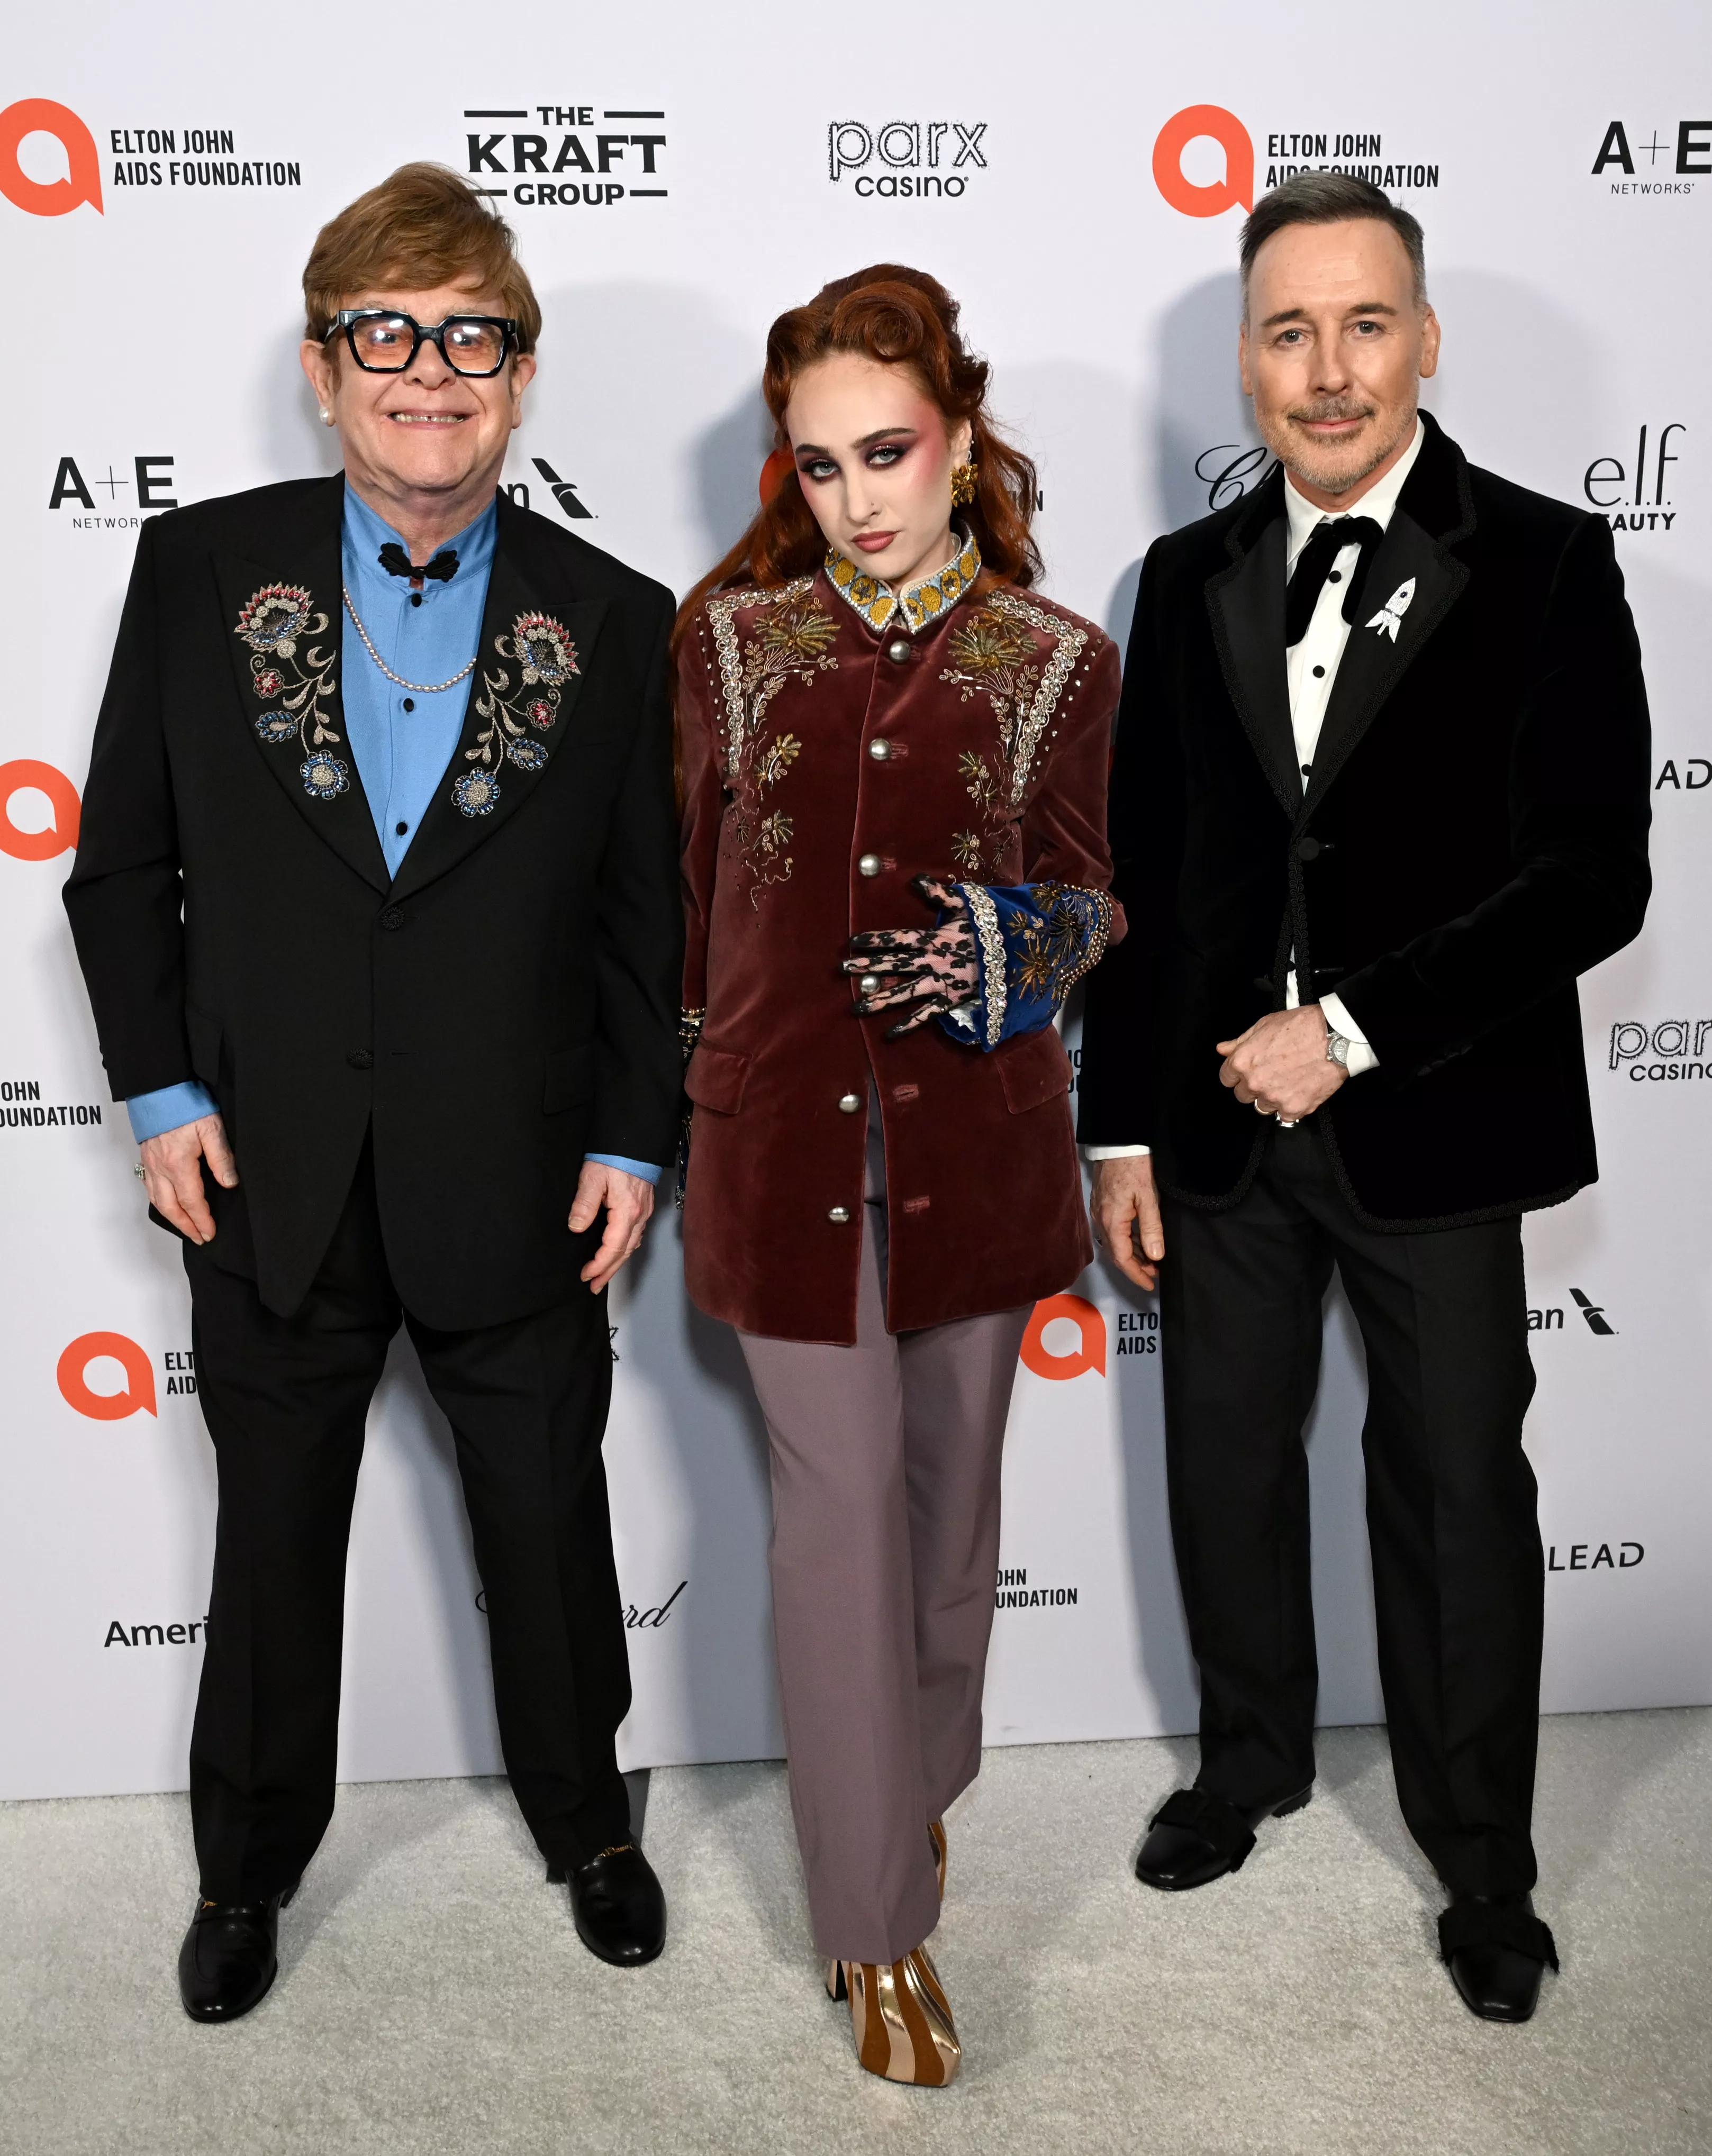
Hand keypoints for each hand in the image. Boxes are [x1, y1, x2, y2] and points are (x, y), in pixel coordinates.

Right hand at [139, 1113, 237, 1244]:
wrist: (159, 1087)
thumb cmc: (185, 1103)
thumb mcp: (212, 1128)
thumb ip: (221, 1157)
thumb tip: (229, 1182)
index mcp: (178, 1163)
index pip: (191, 1201)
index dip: (201, 1220)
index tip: (209, 1233)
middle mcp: (160, 1167)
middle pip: (170, 1207)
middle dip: (185, 1226)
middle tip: (198, 1238)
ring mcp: (150, 1162)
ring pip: (157, 1199)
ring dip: (171, 1217)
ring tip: (185, 1227)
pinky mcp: (146, 1156)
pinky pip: (149, 1186)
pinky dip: (159, 1201)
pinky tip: (167, 1203)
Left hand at [569, 1162, 654, 1292]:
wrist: (633, 1139)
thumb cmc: (614, 1155)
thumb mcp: (592, 1178)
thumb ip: (583, 1205)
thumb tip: (576, 1228)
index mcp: (627, 1211)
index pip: (613, 1247)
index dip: (599, 1264)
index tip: (586, 1274)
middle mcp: (639, 1215)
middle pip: (625, 1252)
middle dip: (609, 1271)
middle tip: (594, 1286)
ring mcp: (644, 1211)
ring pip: (632, 1245)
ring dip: (617, 1262)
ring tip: (603, 1275)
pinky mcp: (644, 1206)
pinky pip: (636, 1235)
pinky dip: (625, 1249)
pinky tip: (617, 1252)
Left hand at [845, 874, 977, 1038]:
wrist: (1019, 952)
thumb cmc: (993, 927)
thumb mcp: (967, 906)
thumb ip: (940, 894)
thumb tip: (916, 879)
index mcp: (935, 939)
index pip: (897, 939)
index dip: (875, 939)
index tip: (852, 941)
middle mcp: (933, 962)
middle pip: (894, 965)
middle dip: (867, 966)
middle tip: (842, 968)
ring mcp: (941, 983)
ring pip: (904, 993)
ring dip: (879, 1000)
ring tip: (856, 1008)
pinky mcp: (952, 1000)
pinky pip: (926, 1015)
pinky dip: (909, 1024)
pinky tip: (890, 1033)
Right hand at [1091, 1155, 1163, 1291]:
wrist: (1118, 1143)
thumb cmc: (1133, 1166)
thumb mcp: (1148, 1198)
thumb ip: (1151, 1228)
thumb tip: (1155, 1256)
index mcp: (1112, 1222)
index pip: (1123, 1259)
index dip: (1137, 1274)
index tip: (1150, 1284)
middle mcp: (1101, 1220)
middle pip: (1117, 1254)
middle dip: (1136, 1267)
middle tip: (1155, 1273)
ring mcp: (1099, 1213)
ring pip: (1115, 1243)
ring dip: (1132, 1254)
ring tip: (1151, 1259)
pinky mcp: (1101, 1205)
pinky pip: (1113, 1231)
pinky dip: (1127, 1241)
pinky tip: (1140, 1240)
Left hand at [1216, 1006, 1345, 1120]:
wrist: (1335, 1037)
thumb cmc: (1302, 1027)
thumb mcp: (1264, 1025)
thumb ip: (1240, 1041)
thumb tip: (1223, 1050)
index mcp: (1243, 1062)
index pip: (1226, 1078)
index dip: (1236, 1073)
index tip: (1247, 1071)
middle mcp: (1255, 1083)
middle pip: (1243, 1095)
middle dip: (1253, 1086)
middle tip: (1271, 1074)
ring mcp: (1274, 1098)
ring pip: (1262, 1107)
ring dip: (1271, 1098)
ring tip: (1287, 1081)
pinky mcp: (1294, 1108)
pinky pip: (1284, 1116)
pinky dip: (1290, 1106)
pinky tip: (1298, 1090)